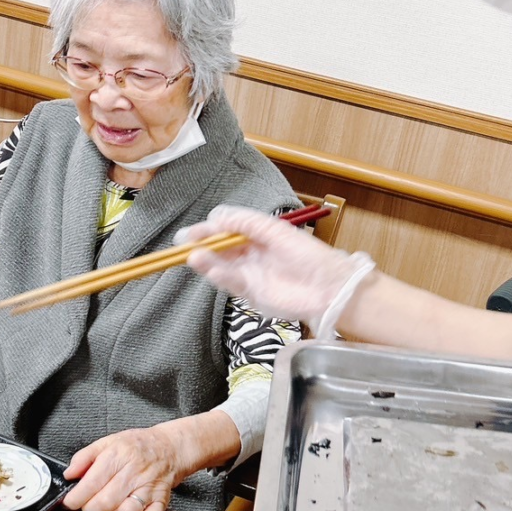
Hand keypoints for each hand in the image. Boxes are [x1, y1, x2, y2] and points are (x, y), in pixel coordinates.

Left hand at [63, 425, 184, 510]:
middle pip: (106, 502)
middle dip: (90, 509)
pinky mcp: (162, 500)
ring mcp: (150, 487)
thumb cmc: (137, 445)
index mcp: (119, 454)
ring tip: (107, 508)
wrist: (169, 447)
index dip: (76, 497)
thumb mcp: (108, 441)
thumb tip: (69, 474)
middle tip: (87, 504)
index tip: (69, 501)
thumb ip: (84, 456)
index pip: (92, 482)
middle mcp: (135, 471)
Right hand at [180, 205, 370, 327]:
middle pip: (218, 249)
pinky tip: (210, 270)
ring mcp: (249, 274)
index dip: (206, 231)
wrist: (328, 287)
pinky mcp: (252, 294)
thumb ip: (246, 222)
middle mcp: (249, 254)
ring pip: (220, 267)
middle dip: (200, 246)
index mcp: (256, 236)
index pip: (224, 230)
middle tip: (183, 245)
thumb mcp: (275, 230)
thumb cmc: (308, 255)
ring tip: (193, 256)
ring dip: (206, 262)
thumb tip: (216, 216)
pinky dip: (219, 276)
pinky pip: (230, 283)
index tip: (190, 233)